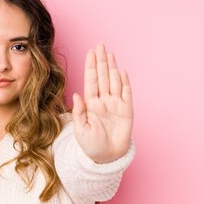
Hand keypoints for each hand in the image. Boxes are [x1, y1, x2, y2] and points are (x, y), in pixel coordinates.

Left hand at [72, 43, 133, 163]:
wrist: (106, 157)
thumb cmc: (90, 146)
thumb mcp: (80, 129)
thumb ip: (79, 112)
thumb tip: (76, 94)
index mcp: (91, 104)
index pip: (91, 81)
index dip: (91, 67)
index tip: (91, 53)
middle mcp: (103, 101)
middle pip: (103, 77)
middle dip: (102, 61)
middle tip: (100, 46)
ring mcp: (115, 105)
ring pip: (114, 82)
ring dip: (113, 68)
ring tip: (110, 54)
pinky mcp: (127, 111)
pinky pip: (127, 94)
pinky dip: (125, 83)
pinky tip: (123, 72)